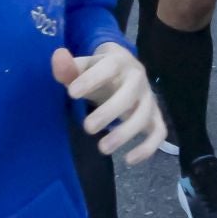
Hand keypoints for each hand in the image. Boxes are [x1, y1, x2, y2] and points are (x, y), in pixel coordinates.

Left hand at [52, 44, 164, 164]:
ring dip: (125, 133)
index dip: (91, 79)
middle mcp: (138, 78)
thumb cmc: (98, 72)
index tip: (71, 93)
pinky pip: (159, 132)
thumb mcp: (83, 67)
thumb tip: (57, 57)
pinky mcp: (155, 116)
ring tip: (102, 148)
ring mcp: (148, 98)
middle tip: (87, 127)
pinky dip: (148, 147)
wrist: (124, 70)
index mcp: (119, 61)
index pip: (109, 66)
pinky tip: (129, 160)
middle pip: (129, 94)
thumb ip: (69, 68)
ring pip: (144, 116)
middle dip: (109, 112)